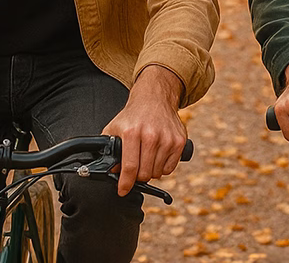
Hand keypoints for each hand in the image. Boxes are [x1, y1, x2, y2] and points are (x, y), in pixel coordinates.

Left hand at [103, 65, 187, 195]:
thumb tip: (111, 171)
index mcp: (132, 132)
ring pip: (157, 173)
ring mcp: (167, 139)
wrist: (155, 99)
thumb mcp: (115, 128)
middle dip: (138, 175)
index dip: (125, 183)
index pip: (130, 167)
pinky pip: (170, 168)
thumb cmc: (134, 116)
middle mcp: (151, 135)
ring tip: (147, 157)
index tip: (123, 191)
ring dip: (150, 170)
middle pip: (144, 173)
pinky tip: (158, 155)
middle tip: (135, 167)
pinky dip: (162, 167)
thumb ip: (109, 149)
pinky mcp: (179, 141)